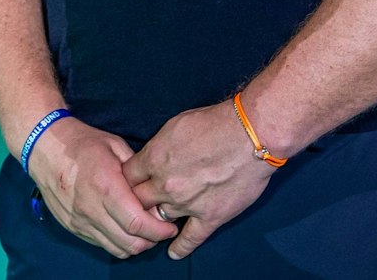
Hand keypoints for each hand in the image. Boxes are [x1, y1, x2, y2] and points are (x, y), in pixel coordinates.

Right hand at [24, 117, 177, 257]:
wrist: (44, 147)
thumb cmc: (82, 142)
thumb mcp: (115, 146)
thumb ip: (136, 172)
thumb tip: (155, 192)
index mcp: (106, 187)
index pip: (138, 223)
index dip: (159, 230)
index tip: (170, 225)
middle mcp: (91, 209)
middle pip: (130, 243)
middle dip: (151, 241)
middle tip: (161, 230)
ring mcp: (80, 221)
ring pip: (116, 249)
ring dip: (135, 245)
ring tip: (143, 231)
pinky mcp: (72, 226)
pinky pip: (101, 244)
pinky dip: (116, 242)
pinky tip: (121, 227)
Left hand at [125, 101, 277, 259]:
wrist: (250, 136)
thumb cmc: (214, 123)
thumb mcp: (174, 125)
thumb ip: (158, 146)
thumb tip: (152, 155)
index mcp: (154, 158)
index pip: (127, 176)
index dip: (127, 179)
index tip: (130, 182)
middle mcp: (165, 184)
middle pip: (138, 200)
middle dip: (136, 200)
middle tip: (139, 201)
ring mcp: (187, 203)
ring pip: (160, 219)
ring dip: (157, 218)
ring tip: (154, 221)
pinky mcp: (210, 216)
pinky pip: (190, 238)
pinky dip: (180, 247)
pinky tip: (173, 252)